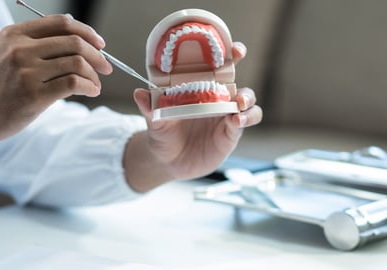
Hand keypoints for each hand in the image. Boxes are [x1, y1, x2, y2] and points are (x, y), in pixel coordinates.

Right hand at [0, 14, 111, 145]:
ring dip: (94, 74)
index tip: (100, 44)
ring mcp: (26, 72)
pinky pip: (73, 83)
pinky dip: (89, 86)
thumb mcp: (2, 56)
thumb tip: (73, 46)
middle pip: (74, 41)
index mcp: (14, 34)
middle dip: (98, 55)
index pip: (62, 23)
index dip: (87, 32)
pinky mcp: (33, 96)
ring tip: (96, 85)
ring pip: (77, 62)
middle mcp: (20, 48)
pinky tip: (91, 92)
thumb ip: (31, 47)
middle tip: (106, 68)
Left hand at [126, 42, 261, 190]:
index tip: (232, 48)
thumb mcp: (154, 122)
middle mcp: (216, 98)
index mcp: (198, 88)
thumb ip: (150, 108)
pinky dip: (246, 118)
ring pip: (247, 100)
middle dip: (239, 65)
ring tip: (238, 104)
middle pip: (236, 79)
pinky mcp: (231, 132)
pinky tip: (235, 121)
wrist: (168, 162)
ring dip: (247, 98)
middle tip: (237, 71)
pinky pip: (246, 121)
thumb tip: (139, 93)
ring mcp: (226, 115)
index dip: (225, 54)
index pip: (213, 66)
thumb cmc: (162, 136)